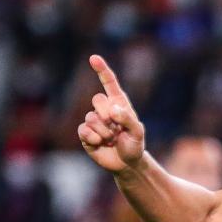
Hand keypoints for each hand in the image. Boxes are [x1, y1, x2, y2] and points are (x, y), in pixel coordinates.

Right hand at [77, 55, 146, 173]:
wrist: (127, 163)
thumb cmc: (134, 144)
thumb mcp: (138, 132)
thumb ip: (128, 119)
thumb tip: (113, 110)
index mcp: (118, 103)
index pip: (109, 82)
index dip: (101, 69)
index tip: (94, 58)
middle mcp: (104, 109)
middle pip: (97, 99)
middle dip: (107, 114)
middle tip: (117, 128)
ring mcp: (93, 120)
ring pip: (91, 117)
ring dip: (104, 131)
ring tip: (112, 139)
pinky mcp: (85, 133)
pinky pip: (84, 130)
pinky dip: (94, 138)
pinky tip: (101, 144)